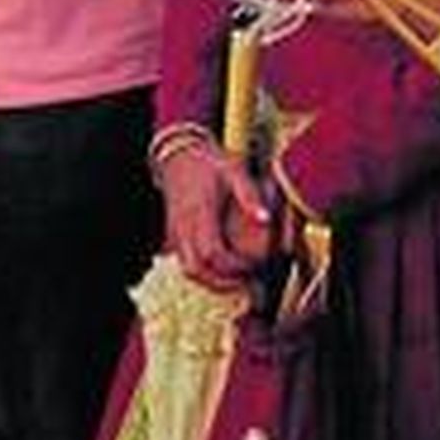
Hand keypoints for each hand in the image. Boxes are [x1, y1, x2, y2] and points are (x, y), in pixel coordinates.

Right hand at [161, 142, 273, 290]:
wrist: (180, 155)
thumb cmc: (210, 163)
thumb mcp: (235, 170)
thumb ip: (250, 195)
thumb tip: (266, 220)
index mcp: (200, 211)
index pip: (212, 251)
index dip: (232, 266)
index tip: (252, 266)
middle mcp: (184, 226)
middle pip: (195, 269)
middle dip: (221, 283)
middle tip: (246, 284)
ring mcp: (175, 232)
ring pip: (187, 269)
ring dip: (211, 281)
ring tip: (236, 282)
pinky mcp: (173, 235)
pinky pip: (184, 262)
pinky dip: (203, 273)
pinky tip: (221, 272)